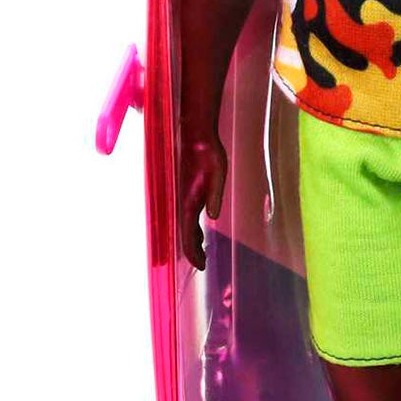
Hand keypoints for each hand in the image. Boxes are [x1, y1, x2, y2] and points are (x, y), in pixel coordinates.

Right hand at [178, 131, 226, 270]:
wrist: (195, 135)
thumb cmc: (208, 153)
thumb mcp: (218, 173)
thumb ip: (215, 195)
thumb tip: (213, 217)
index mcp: (189, 200)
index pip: (187, 234)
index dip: (192, 251)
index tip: (199, 265)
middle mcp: (183, 201)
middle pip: (184, 233)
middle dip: (192, 250)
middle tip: (201, 265)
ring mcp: (183, 197)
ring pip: (184, 225)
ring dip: (191, 240)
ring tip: (201, 254)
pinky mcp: (187, 191)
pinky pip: (187, 215)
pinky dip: (191, 227)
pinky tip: (199, 232)